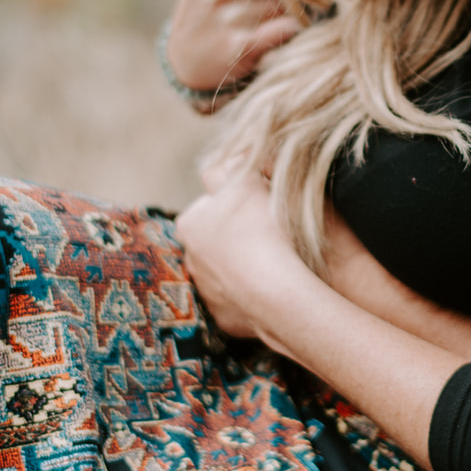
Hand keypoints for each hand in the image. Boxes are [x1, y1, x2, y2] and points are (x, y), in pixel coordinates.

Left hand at [176, 158, 312, 342]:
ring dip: (245, 264)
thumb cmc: (265, 230)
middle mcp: (190, 259)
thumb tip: (235, 151)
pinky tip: (275, 287)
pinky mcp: (226, 319)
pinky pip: (240, 300)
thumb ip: (236, 162)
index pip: (214, 202)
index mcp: (191, 222)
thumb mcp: (249, 181)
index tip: (261, 202)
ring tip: (277, 260)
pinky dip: (253, 294)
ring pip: (228, 269)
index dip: (239, 199)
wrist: (280, 294)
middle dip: (238, 233)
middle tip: (272, 230)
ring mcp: (207, 292)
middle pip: (219, 237)